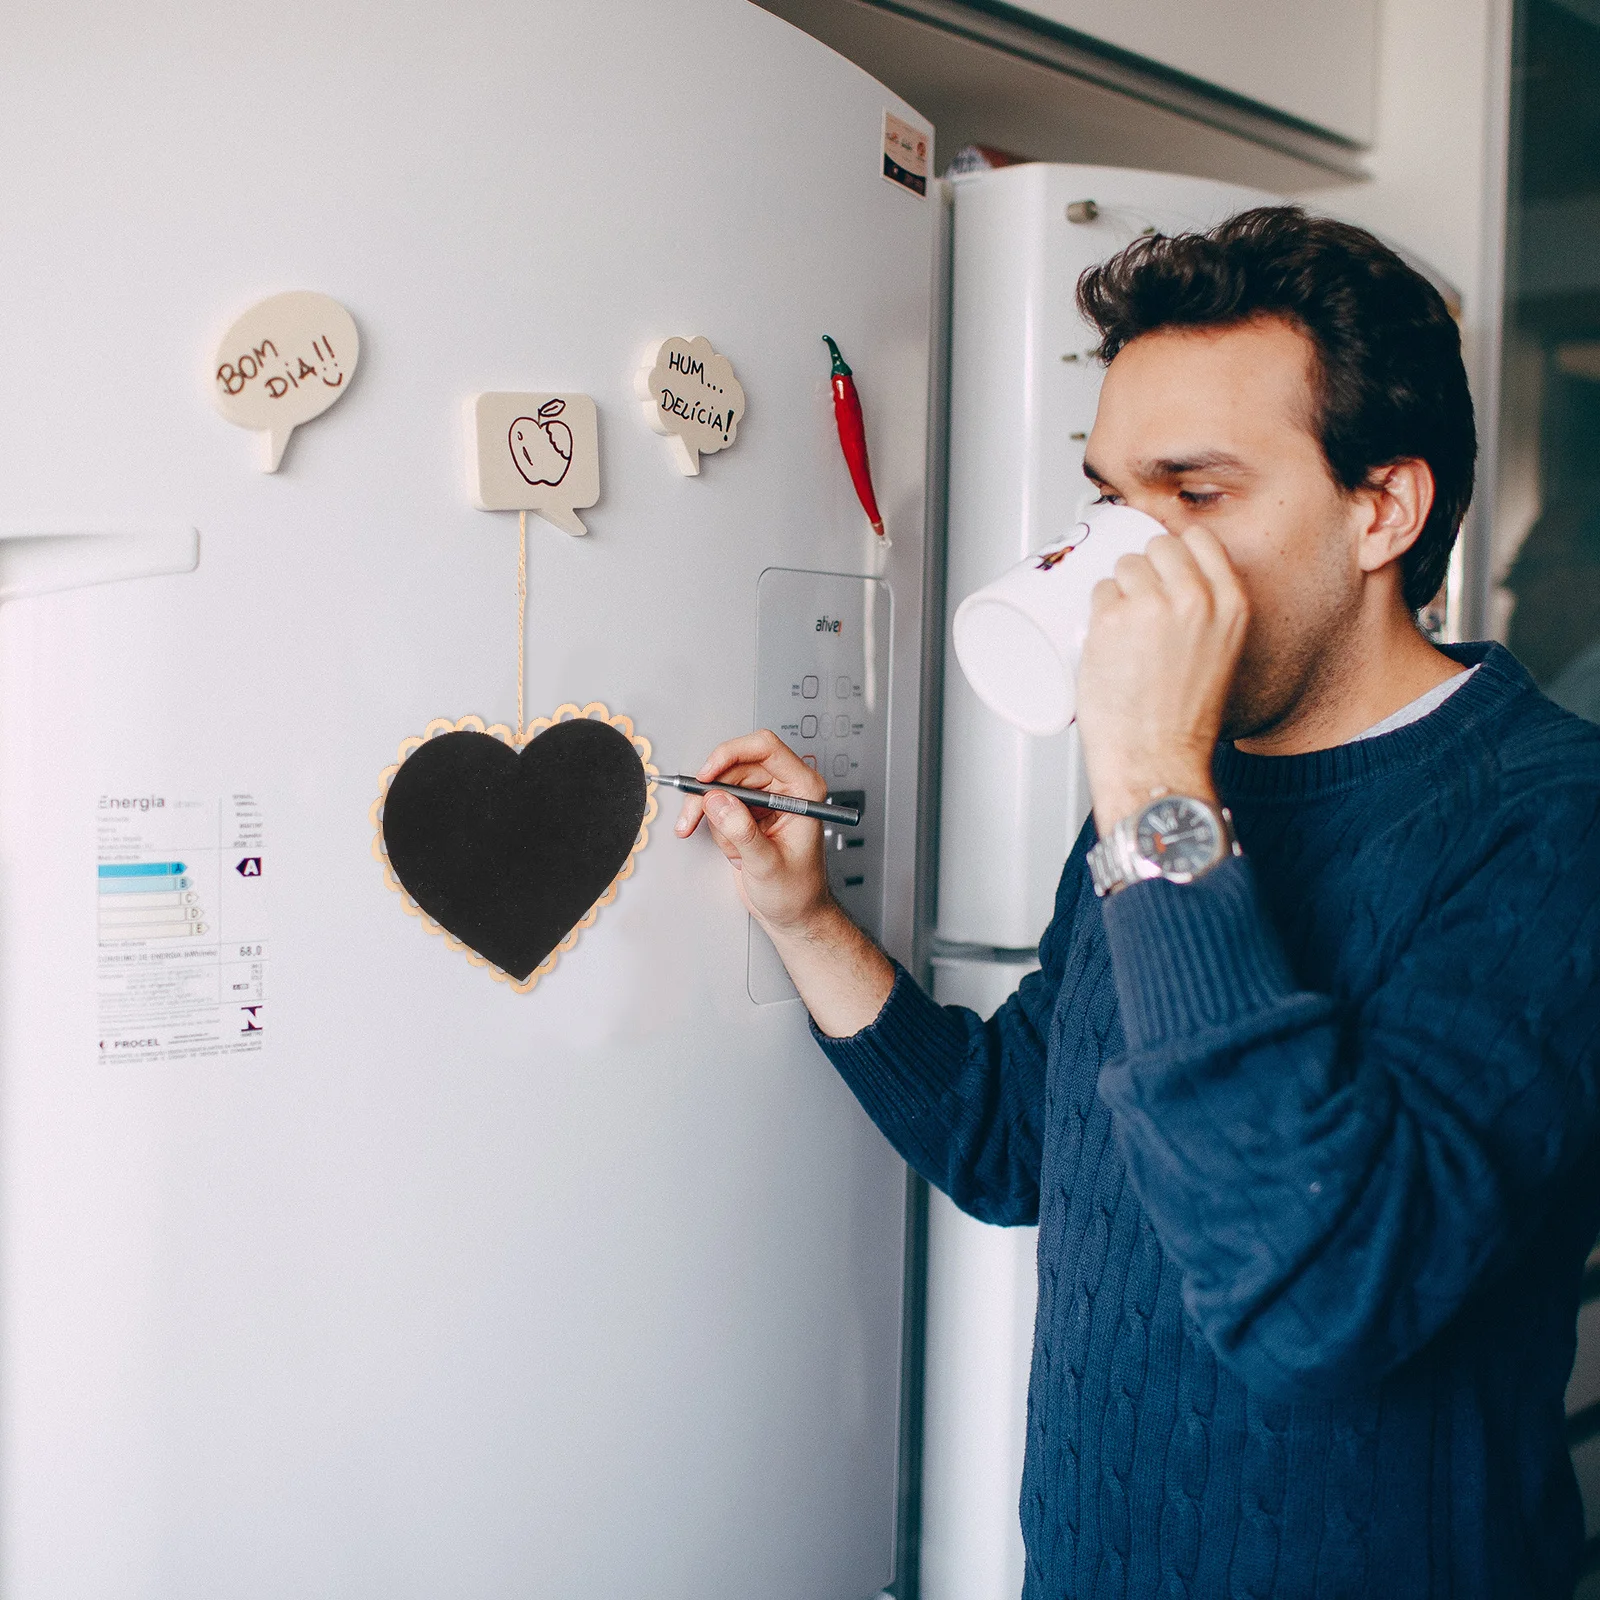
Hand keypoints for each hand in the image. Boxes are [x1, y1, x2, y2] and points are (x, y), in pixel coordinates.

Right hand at [674, 728, 894, 1036]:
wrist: (794, 915)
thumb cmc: (797, 893)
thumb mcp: (767, 865)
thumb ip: (742, 831)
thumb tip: (717, 800)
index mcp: (803, 790)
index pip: (765, 748)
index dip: (730, 754)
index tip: (706, 775)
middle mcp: (785, 788)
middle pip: (735, 764)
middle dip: (710, 790)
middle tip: (693, 815)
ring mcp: (765, 799)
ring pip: (722, 783)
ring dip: (708, 812)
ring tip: (718, 843)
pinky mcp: (748, 812)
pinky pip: (718, 803)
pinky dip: (713, 824)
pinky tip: (730, 850)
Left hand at [1075, 526, 1247, 832]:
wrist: (1158, 759)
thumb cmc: (1185, 721)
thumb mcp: (1221, 655)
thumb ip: (1208, 616)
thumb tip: (1174, 589)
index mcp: (1230, 604)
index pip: (1198, 539)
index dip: (1174, 549)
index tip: (1160, 564)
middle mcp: (1195, 598)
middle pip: (1157, 546)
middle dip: (1143, 568)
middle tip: (1136, 606)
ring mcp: (1151, 605)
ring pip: (1124, 565)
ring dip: (1117, 590)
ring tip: (1122, 632)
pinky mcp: (1112, 619)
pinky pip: (1099, 592)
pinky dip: (1097, 612)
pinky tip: (1106, 641)